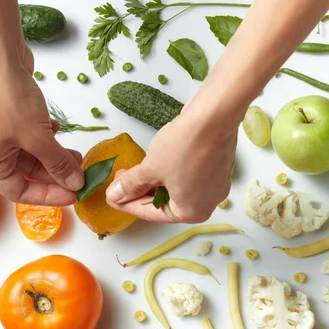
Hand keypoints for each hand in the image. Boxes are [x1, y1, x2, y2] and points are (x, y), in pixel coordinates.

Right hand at [0, 46, 83, 204]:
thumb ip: (58, 164)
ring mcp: (0, 133)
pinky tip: (59, 131)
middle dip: (56, 174)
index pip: (20, 192)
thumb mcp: (38, 139)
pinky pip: (32, 137)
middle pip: (29, 174)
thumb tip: (75, 184)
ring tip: (78, 155)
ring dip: (56, 156)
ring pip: (33, 155)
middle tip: (81, 174)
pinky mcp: (10, 116)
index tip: (73, 196)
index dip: (48, 196)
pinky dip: (47, 138)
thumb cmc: (10, 99)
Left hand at [106, 104, 236, 222]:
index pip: (152, 214)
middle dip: (140, 191)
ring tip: (132, 171)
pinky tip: (153, 162)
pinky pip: (187, 175)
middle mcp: (207, 203)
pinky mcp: (217, 166)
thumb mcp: (150, 169)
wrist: (214, 114)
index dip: (127, 205)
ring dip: (153, 181)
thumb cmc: (184, 147)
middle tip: (119, 182)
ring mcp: (215, 184)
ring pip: (176, 188)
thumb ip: (131, 185)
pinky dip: (169, 172)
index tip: (111, 198)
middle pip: (166, 202)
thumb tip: (115, 195)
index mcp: (192, 212)